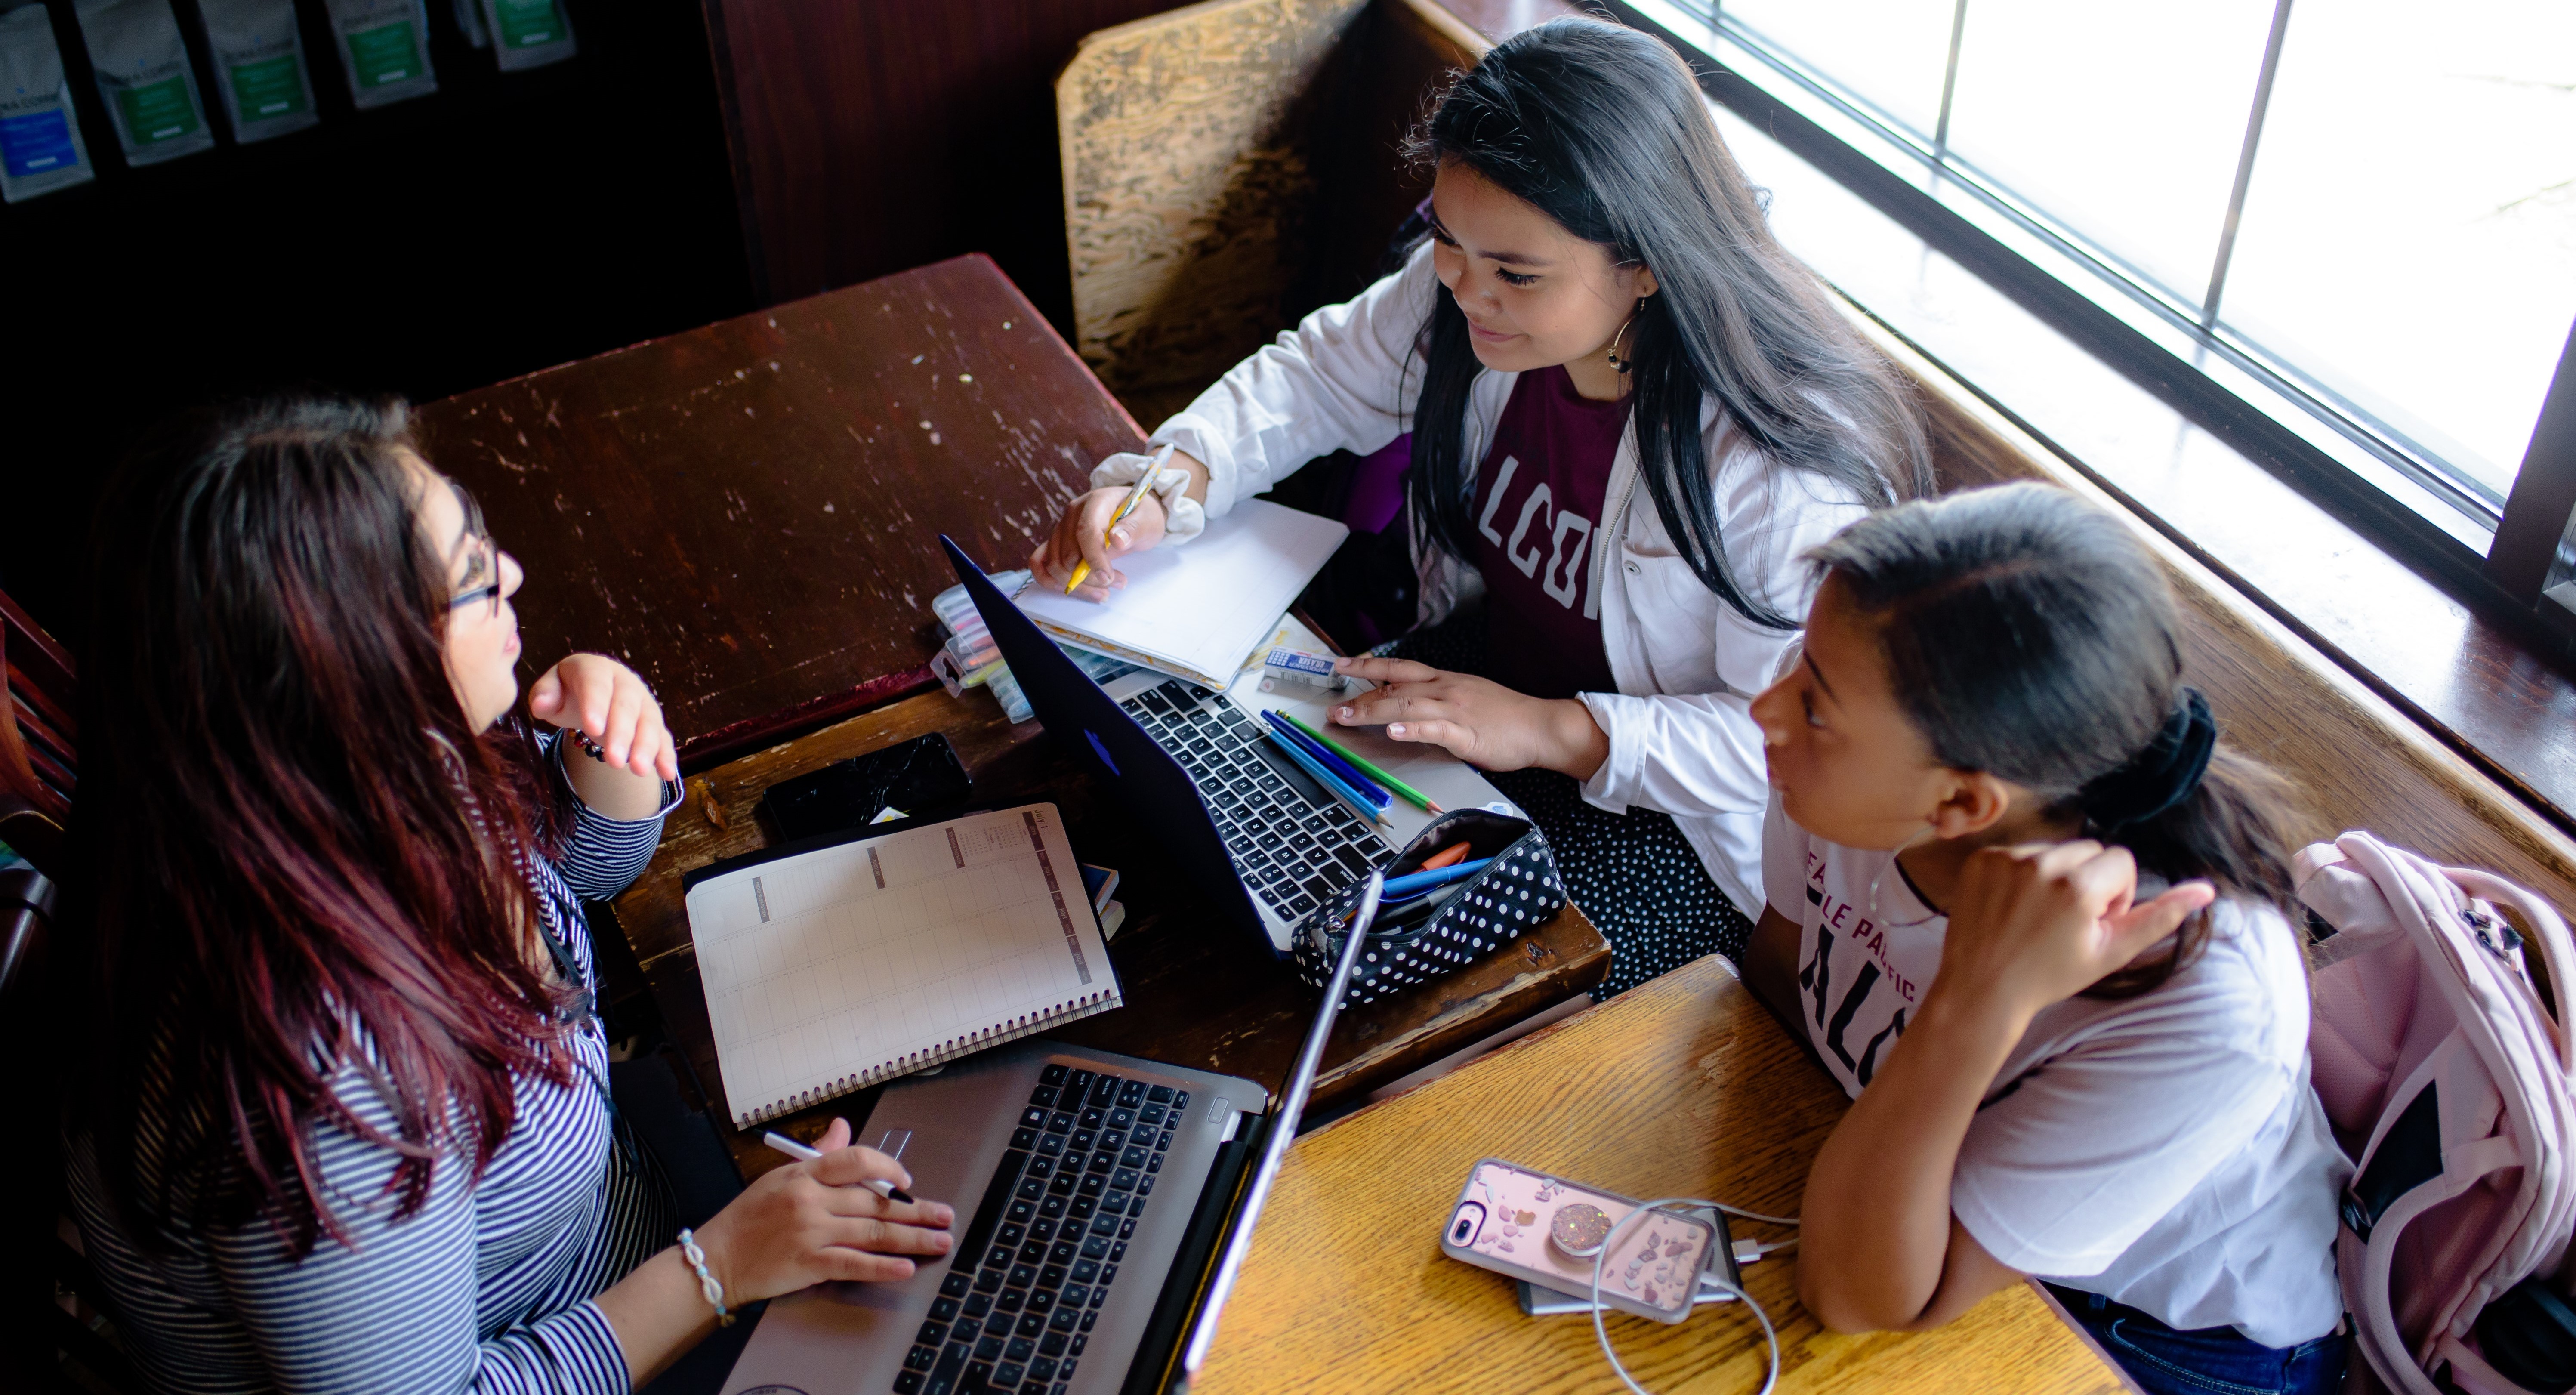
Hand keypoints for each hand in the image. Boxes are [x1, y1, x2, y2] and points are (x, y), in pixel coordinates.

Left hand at [528, 653, 678, 781]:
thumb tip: (541, 704)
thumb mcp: (550, 690)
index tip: (593, 727)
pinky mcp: (653, 722)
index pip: (596, 684)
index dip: (596, 704)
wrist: (593, 691)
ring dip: (646, 747)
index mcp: (595, 669)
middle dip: (622, 733)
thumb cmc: (567, 691)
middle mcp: (624, 682)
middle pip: (626, 706)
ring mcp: (643, 702)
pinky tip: (666, 773)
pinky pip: (663, 737)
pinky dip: (666, 755)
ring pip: (649, 722)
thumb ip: (544, 694)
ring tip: (639, 771)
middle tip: (614, 760)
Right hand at [691, 1117, 956, 1301]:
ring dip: (912, 1238)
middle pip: (875, 1202)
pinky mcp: (809, 1264)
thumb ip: (818, 1155)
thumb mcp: (780, 1176)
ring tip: (939, 1241)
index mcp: (805, 1173)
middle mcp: (811, 1200)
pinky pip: (854, 1264)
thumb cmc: (748, 1218)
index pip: (857, 1160)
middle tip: (945, 1216)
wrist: (716, 1258)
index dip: (889, 1168)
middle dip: (916, 1210)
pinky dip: (882, 1267)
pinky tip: (906, 1268)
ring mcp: (811, 1233)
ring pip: (873, 1233)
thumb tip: (843, 1127)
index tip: (909, 1181)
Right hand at [1029, 487, 1166, 600]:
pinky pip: (1039, 562)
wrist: (1134, 513)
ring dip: (1078, 584)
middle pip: (1068, 553)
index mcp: (1096, 501)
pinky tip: (1071, 588)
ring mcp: (1062, 528)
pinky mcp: (1057, 542)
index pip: (1086, 530)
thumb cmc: (1141, 515)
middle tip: (1117, 583)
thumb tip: (1117, 539)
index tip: (1108, 577)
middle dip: (1091, 577)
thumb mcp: (1149, 519)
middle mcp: (1072, 513)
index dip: (1094, 558)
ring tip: (1105, 589)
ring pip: (1055, 564)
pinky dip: (1050, 580)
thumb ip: (1135, 528)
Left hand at [1327, 656, 1607, 777]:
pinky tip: (1393, 731)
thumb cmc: (1505, 716)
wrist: (1540, 726)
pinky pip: (1435, 729)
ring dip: (1373, 711)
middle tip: (1333, 707)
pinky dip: (1412, 729)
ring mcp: (1456, 711)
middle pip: (1395, 688)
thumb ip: (1436, 699)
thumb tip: (1405, 703)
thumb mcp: (1466, 697)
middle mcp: (1445, 691)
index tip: (1339, 664)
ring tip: (1347, 717)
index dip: (1367, 665)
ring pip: (1407, 706)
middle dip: (1360, 696)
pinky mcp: (1467, 734)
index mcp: (1444, 682)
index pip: (1398, 668)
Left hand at [1933, 840, 2214, 1024]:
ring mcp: (2007, 859)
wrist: (1982, 988)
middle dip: (2089, 879)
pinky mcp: (1982, 858)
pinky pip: (2020, 852)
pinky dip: (2022, 874)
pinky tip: (2014, 908)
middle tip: (2068, 920)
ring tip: (2039, 915)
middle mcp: (2042, 864)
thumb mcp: (2112, 952)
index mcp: (2078, 887)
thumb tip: (2205, 889)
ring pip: (2055, 849)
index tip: (2094, 921)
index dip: (2115, 893)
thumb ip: (2159, 917)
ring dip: (2055, 874)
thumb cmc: (2051, 975)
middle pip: (2089, 849)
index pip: (2121, 860)